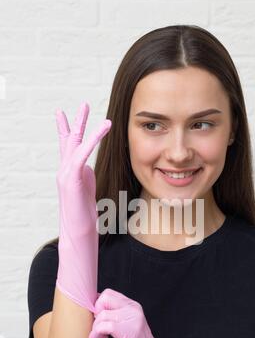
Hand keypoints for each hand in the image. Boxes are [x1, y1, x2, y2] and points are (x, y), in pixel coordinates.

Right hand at [55, 102, 110, 313]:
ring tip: (87, 105)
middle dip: (73, 121)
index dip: (69, 131)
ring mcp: (66, 173)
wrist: (79, 232)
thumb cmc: (86, 217)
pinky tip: (105, 126)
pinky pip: (83, 152)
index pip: (68, 148)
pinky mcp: (72, 177)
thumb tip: (89, 171)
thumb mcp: (88, 192)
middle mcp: (66, 170)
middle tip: (82, 104)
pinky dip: (94, 137)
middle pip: (68, 140)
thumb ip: (87, 178)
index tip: (68, 116)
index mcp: (71, 173)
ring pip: (74, 142)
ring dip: (82, 123)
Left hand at [89, 288, 198, 337]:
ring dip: (95, 329)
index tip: (99, 321)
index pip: (108, 293)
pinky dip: (97, 334)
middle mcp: (134, 309)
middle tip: (99, 329)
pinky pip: (104, 325)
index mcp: (133, 306)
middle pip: (103, 299)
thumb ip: (115, 315)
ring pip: (102, 314)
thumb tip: (93, 308)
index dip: (98, 306)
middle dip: (96, 314)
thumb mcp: (126, 326)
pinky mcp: (128, 331)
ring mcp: (132, 319)